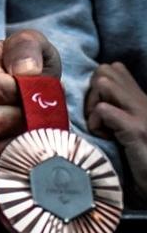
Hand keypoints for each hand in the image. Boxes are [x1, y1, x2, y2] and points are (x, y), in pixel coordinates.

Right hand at [0, 29, 61, 161]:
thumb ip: (26, 47)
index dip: (21, 94)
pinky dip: (8, 162)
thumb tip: (25, 72)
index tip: (34, 89)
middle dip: (23, 120)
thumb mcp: (33, 45)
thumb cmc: (31, 66)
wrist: (33, 91)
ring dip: (18, 142)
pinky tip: (19, 150)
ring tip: (29, 130)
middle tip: (35, 114)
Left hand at [86, 62, 146, 195]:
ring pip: (104, 82)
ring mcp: (141, 114)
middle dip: (91, 92)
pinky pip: (104, 110)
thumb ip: (114, 115)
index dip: (95, 87)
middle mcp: (143, 101)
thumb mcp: (127, 132)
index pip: (113, 69)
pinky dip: (96, 123)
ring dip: (92, 104)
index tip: (96, 112)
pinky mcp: (137, 130)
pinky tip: (104, 138)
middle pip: (104, 71)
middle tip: (94, 119)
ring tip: (99, 127)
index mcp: (140, 100)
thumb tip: (91, 106)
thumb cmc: (141, 162)